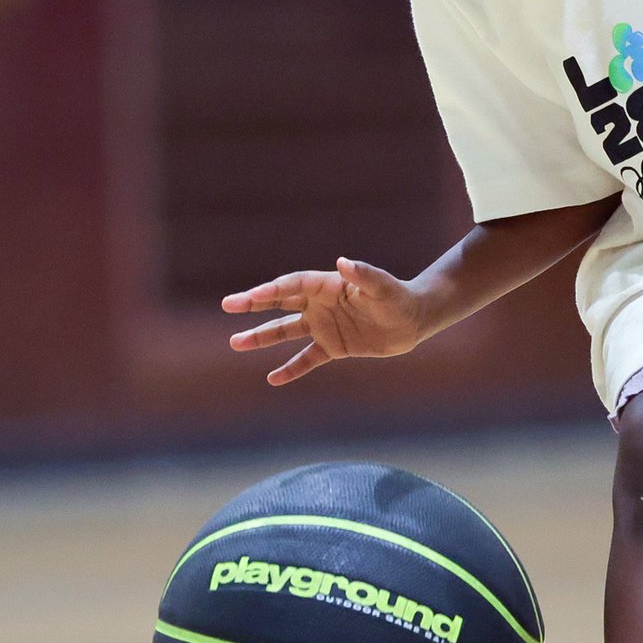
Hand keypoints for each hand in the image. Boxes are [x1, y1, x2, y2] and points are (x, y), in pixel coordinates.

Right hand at [221, 258, 424, 385]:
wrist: (414, 320)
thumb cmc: (399, 298)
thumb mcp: (383, 287)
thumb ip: (363, 275)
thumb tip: (344, 262)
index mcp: (327, 286)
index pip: (292, 285)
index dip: (271, 291)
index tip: (250, 298)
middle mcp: (319, 304)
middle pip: (279, 303)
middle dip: (253, 305)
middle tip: (228, 305)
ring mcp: (324, 326)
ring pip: (285, 331)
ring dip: (261, 337)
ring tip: (235, 343)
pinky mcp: (333, 347)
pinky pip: (307, 359)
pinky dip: (291, 369)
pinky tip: (272, 379)